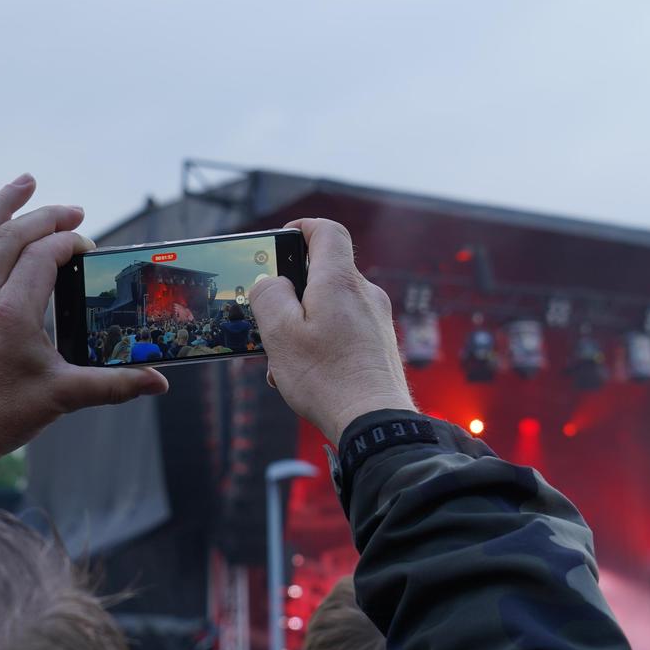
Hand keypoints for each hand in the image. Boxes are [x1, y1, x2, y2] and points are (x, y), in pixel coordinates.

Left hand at [0, 175, 167, 482]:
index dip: (70, 244)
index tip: (89, 250)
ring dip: (1, 205)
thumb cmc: (5, 415)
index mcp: (13, 313)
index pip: (43, 256)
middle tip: (76, 213)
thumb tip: (160, 382)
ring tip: (25, 181)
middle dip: (47, 217)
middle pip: (13, 236)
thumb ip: (115, 385)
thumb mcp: (66, 397)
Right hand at [248, 218, 413, 443]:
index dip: (303, 227)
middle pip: (325, 274)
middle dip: (293, 294)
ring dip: (304, 326)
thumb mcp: (280, 335)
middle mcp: (365, 294)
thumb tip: (270, 282)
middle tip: (270, 320)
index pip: (328, 232)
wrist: (374, 422)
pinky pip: (345, 330)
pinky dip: (322, 342)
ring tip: (284, 361)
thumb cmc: (326, 379)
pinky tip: (306, 375)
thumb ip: (269, 297)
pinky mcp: (381, 344)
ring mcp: (377, 320)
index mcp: (340, 281)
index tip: (283, 239)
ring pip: (332, 308)